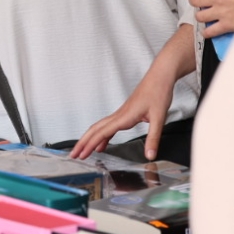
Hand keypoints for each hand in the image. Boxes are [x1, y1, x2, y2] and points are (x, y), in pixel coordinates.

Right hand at [71, 24, 193, 159]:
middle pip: (95, 129)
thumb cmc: (158, 93)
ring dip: (90, 139)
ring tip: (84, 151)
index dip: (89, 145)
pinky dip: (103, 136)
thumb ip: (153, 139)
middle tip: (74, 155)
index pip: (101, 133)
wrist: (159, 78)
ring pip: (100, 127)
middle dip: (83, 142)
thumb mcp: (159, 118)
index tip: (81, 155)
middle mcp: (119, 115)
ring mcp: (121, 114)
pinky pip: (109, 126)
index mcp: (124, 117)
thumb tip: (149, 156)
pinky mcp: (125, 113)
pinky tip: (103, 144)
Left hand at [186, 0, 233, 37]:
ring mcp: (221, 12)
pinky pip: (209, 31)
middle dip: (193, 0)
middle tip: (196, 1)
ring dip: (199, 15)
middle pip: (194, 0)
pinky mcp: (227, 25)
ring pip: (199, 16)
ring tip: (203, 15)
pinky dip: (206, 32)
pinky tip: (207, 31)